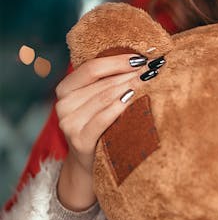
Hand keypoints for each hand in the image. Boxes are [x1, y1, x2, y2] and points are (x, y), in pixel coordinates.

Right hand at [55, 54, 155, 210]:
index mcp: (65, 88)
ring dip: (130, 86)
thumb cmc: (99, 122)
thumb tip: (140, 58)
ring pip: (105, 97)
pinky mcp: (79, 140)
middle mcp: (63, 104)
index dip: (117, 61)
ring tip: (149, 79)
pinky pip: (103, 118)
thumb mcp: (97, 98)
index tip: (141, 57)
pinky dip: (119, 106)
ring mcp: (69, 123)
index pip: (91, 67)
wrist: (90, 162)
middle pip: (102, 82)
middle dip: (130, 73)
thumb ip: (108, 79)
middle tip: (152, 67)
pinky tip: (133, 98)